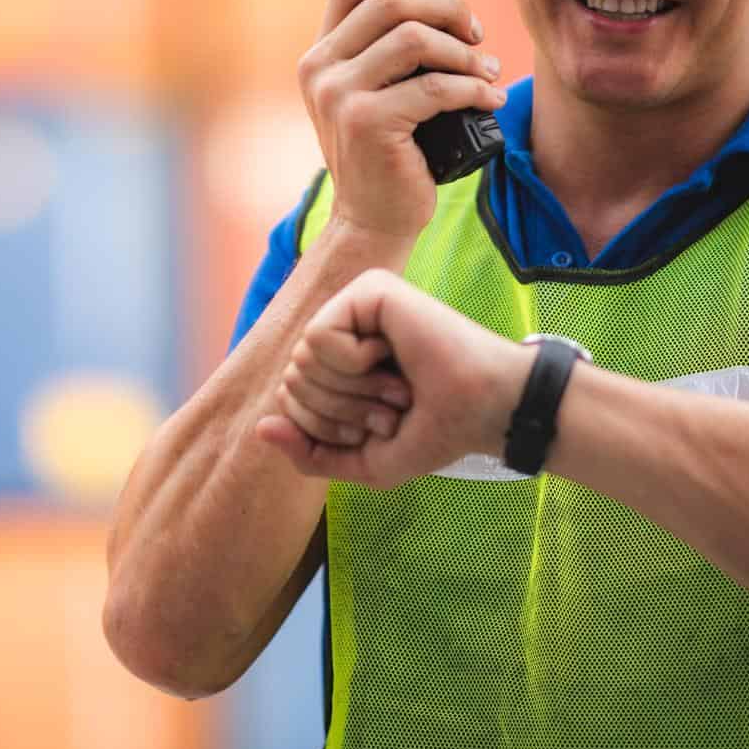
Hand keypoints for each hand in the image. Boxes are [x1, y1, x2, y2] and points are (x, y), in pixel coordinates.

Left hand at [255, 269, 527, 487]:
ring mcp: (356, 304)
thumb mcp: (365, 459)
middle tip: (392, 404)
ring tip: (396, 385)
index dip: (327, 426)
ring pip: (301, 360)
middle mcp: (345, 326)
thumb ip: (311, 452)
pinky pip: (319, 336)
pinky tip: (390, 355)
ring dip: (352, 390)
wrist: (487, 411)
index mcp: (342, 361)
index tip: (381, 425)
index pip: (289, 398)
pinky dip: (353, 363)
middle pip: (292, 379)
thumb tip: (261, 428)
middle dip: (339, 411)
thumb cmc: (436, 432)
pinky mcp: (369, 289)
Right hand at [298, 0, 505, 243]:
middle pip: (391, 1)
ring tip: (486, 70)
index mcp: (320, 55)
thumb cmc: (389, 153)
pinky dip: (473, 87)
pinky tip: (488, 98)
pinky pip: (436, 86)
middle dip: (447, 7)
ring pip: (416, 38)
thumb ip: (387, 47)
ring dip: (464, 51)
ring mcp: (339, 95)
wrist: (372, 220)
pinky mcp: (367, 123)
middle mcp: (320, 69)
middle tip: (475, 34)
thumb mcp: (375, 91)